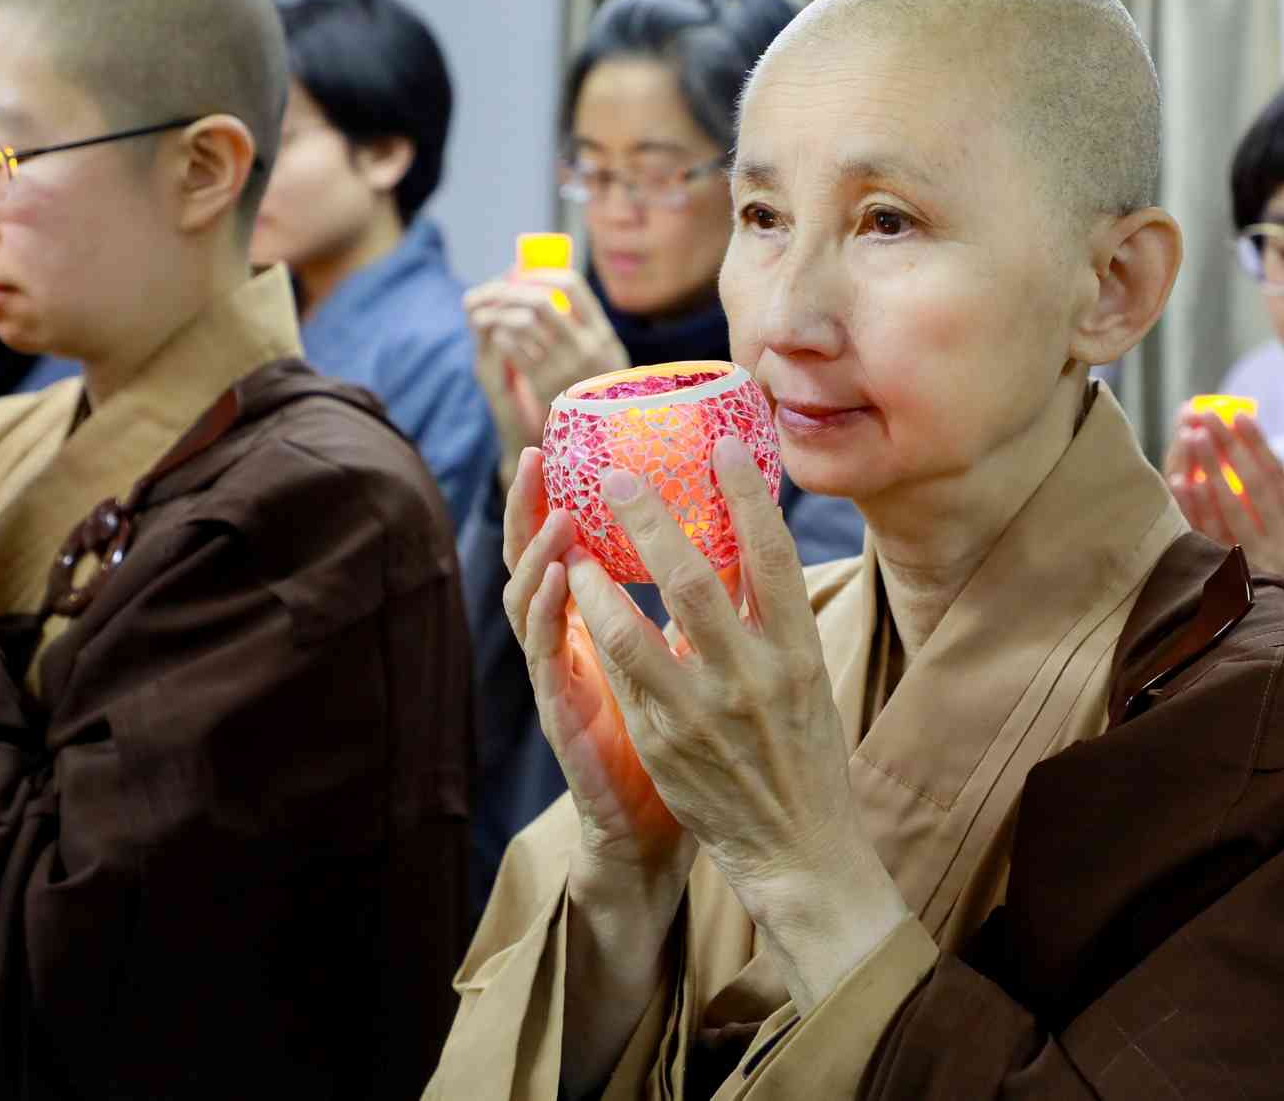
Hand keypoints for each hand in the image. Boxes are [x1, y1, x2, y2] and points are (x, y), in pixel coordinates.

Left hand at [465, 270, 627, 486]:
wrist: (601, 439)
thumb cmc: (597, 390)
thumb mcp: (603, 355)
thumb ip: (582, 324)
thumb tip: (543, 282)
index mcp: (602, 333)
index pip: (570, 285)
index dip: (540, 274)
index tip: (523, 276)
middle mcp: (586, 347)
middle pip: (540, 301)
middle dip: (510, 292)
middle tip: (494, 293)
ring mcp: (565, 368)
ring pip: (522, 323)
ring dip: (496, 314)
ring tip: (485, 314)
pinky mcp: (543, 387)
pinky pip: (513, 350)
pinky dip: (500, 338)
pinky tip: (497, 339)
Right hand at [500, 448, 695, 890]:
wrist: (689, 843)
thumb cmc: (702, 756)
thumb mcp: (701, 668)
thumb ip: (703, 610)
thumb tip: (748, 536)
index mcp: (604, 630)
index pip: (571, 549)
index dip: (562, 498)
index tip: (572, 440)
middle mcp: (578, 648)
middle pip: (539, 562)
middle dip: (534, 506)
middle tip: (541, 451)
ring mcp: (566, 682)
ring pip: (534, 603)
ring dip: (537, 547)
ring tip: (548, 500)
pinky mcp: (567, 719)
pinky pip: (551, 657)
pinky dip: (550, 610)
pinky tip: (561, 572)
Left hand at [567, 436, 910, 1011]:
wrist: (797, 848)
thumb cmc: (801, 750)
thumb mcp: (801, 677)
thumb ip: (768, 615)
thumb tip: (739, 539)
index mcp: (798, 652)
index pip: (775, 559)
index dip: (749, 497)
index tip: (722, 447)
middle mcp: (755, 677)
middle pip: (696, 581)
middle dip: (652, 521)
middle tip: (619, 474)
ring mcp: (705, 713)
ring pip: (638, 629)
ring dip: (600, 576)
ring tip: (573, 533)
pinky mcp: (665, 744)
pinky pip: (619, 674)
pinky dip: (594, 628)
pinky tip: (574, 594)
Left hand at [1165, 407, 1283, 598]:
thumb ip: (1278, 510)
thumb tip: (1242, 457)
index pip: (1280, 478)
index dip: (1257, 444)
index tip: (1238, 415)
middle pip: (1252, 487)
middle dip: (1228, 447)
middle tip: (1205, 415)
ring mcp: (1257, 564)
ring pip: (1230, 509)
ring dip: (1208, 468)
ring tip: (1191, 436)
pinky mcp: (1229, 582)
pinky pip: (1209, 538)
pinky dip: (1195, 507)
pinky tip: (1181, 481)